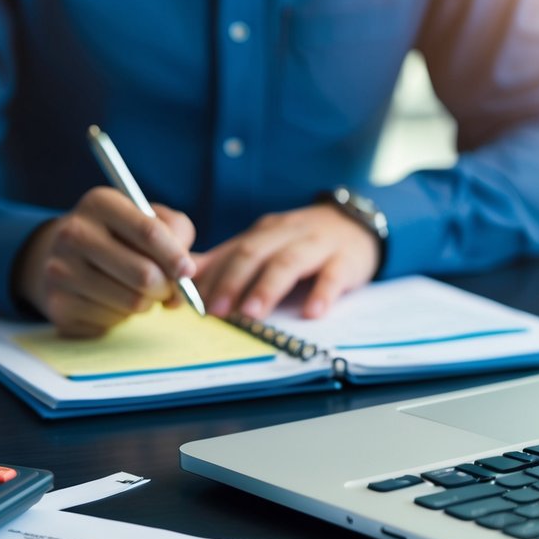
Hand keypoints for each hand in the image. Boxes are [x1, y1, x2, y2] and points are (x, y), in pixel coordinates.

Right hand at [14, 186, 196, 336]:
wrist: (60, 256)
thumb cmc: (117, 237)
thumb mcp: (145, 218)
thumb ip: (175, 232)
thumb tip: (185, 272)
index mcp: (99, 204)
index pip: (149, 231)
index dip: (176, 256)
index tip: (187, 271)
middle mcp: (74, 234)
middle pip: (144, 274)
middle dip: (166, 287)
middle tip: (167, 288)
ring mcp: (61, 270)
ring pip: (132, 302)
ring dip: (146, 303)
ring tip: (137, 291)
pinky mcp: (58, 304)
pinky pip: (111, 321)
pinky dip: (121, 316)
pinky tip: (110, 300)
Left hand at [195, 203, 379, 319]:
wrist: (356, 224)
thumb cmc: (301, 243)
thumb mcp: (265, 245)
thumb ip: (227, 261)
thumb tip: (182, 278)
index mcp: (263, 233)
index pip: (231, 252)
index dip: (211, 277)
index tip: (191, 303)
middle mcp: (286, 234)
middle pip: (255, 253)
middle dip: (232, 281)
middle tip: (216, 311)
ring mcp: (317, 245)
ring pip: (290, 262)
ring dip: (268, 288)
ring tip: (252, 314)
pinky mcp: (346, 260)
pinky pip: (334, 275)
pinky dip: (323, 293)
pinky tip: (312, 313)